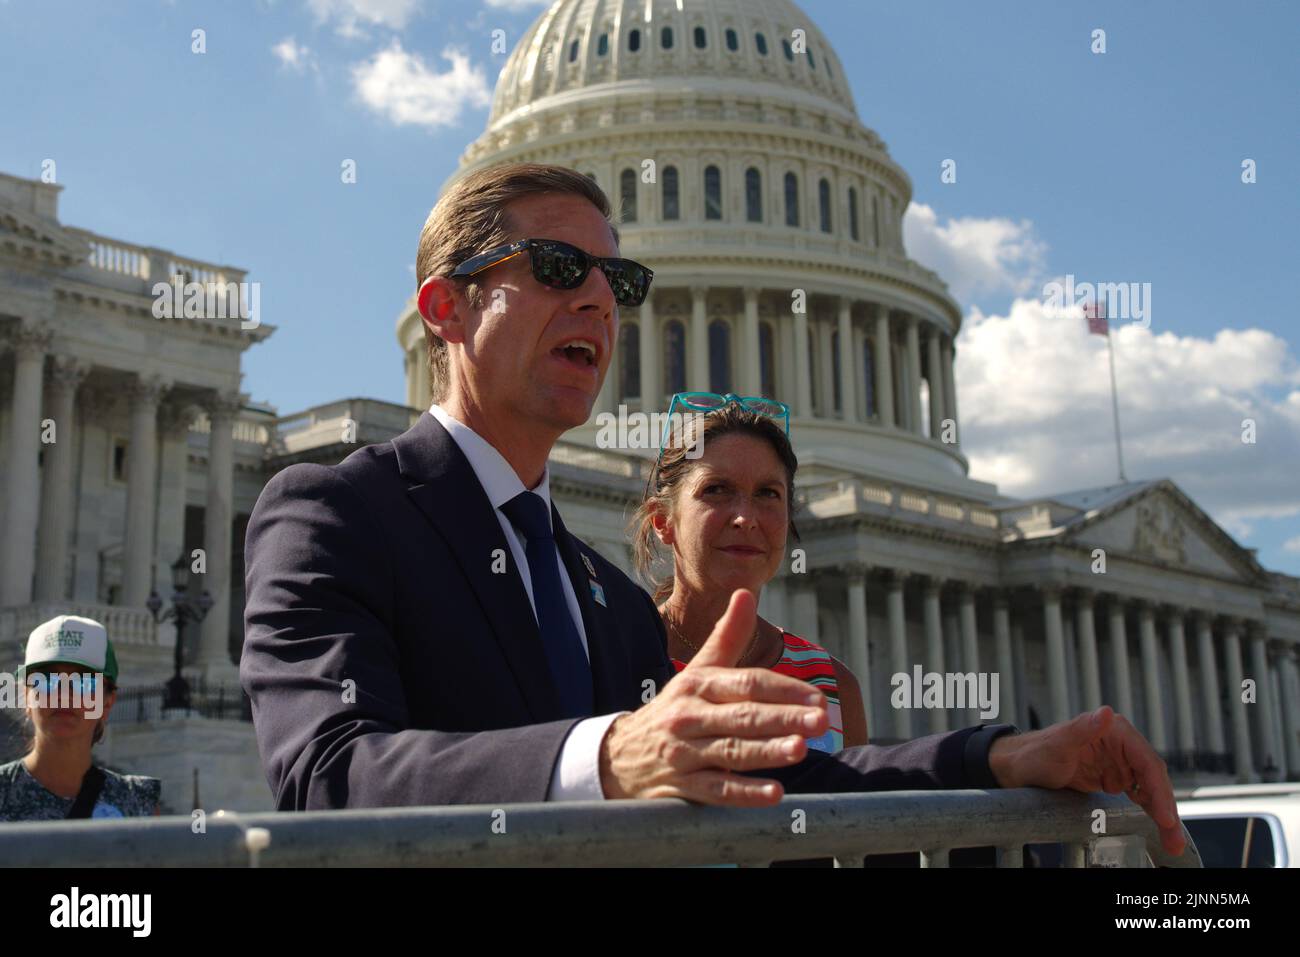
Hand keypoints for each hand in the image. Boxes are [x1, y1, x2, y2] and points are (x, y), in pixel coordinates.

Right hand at [598, 589, 828, 804]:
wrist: (617, 757)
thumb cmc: (672, 710)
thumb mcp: (697, 672)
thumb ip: (727, 637)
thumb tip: (746, 593)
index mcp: (698, 685)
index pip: (746, 684)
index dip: (783, 689)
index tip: (816, 697)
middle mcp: (689, 717)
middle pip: (742, 716)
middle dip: (783, 718)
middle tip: (820, 721)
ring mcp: (684, 753)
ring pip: (731, 752)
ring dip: (768, 752)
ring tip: (801, 750)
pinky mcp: (681, 787)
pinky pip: (717, 790)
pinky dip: (745, 793)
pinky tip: (774, 794)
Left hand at [988, 706, 1184, 855]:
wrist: (1019, 767)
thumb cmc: (1035, 753)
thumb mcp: (1058, 744)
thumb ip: (1082, 729)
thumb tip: (1107, 713)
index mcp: (1115, 731)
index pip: (1146, 762)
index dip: (1159, 790)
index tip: (1164, 817)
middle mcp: (1122, 744)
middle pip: (1153, 779)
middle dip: (1166, 809)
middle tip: (1173, 838)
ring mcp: (1119, 762)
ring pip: (1150, 790)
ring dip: (1162, 814)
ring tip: (1171, 842)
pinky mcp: (1113, 777)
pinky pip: (1138, 795)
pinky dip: (1148, 811)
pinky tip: (1156, 828)